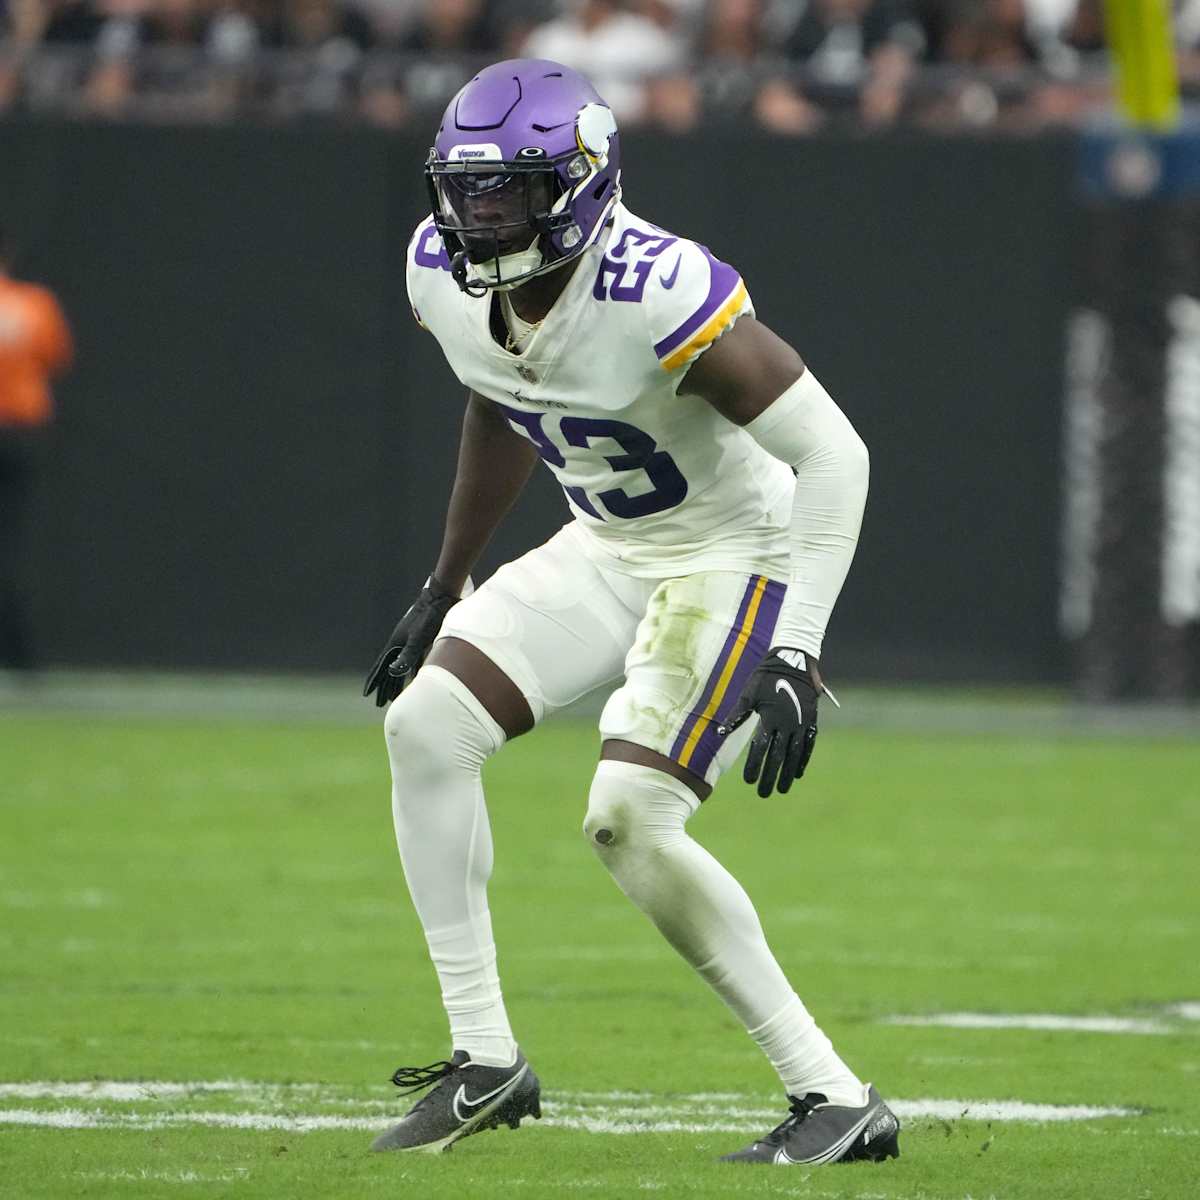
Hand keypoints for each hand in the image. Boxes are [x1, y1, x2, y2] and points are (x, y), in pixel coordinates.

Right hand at [363, 576, 460, 706]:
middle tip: (381, 703)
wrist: (441, 598)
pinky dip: (413, 671)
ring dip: (398, 681)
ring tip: (395, 696)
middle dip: (385, 687)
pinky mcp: (423, 640)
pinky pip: (415, 661)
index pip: (381, 667)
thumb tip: (393, 673)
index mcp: (396, 644)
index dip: (374, 681)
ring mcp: (410, 641)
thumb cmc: (429, 618)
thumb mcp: (418, 639)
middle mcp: (400, 643)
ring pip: (401, 666)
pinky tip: (415, 679)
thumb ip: (407, 656)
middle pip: (389, 670)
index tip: (367, 694)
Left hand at [718, 648, 827, 795]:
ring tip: (781, 790)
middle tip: (763, 794)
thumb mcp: (748, 694)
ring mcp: (801, 723)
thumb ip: (736, 715)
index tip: (748, 781)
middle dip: (770, 777)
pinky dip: (802, 760)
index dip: (754, 766)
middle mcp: (787, 723)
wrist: (793, 661)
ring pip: (794, 755)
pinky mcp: (811, 721)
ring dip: (787, 774)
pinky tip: (797, 774)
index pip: (760, 749)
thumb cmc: (765, 677)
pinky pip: (808, 745)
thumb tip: (719, 733)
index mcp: (770, 718)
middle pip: (778, 757)